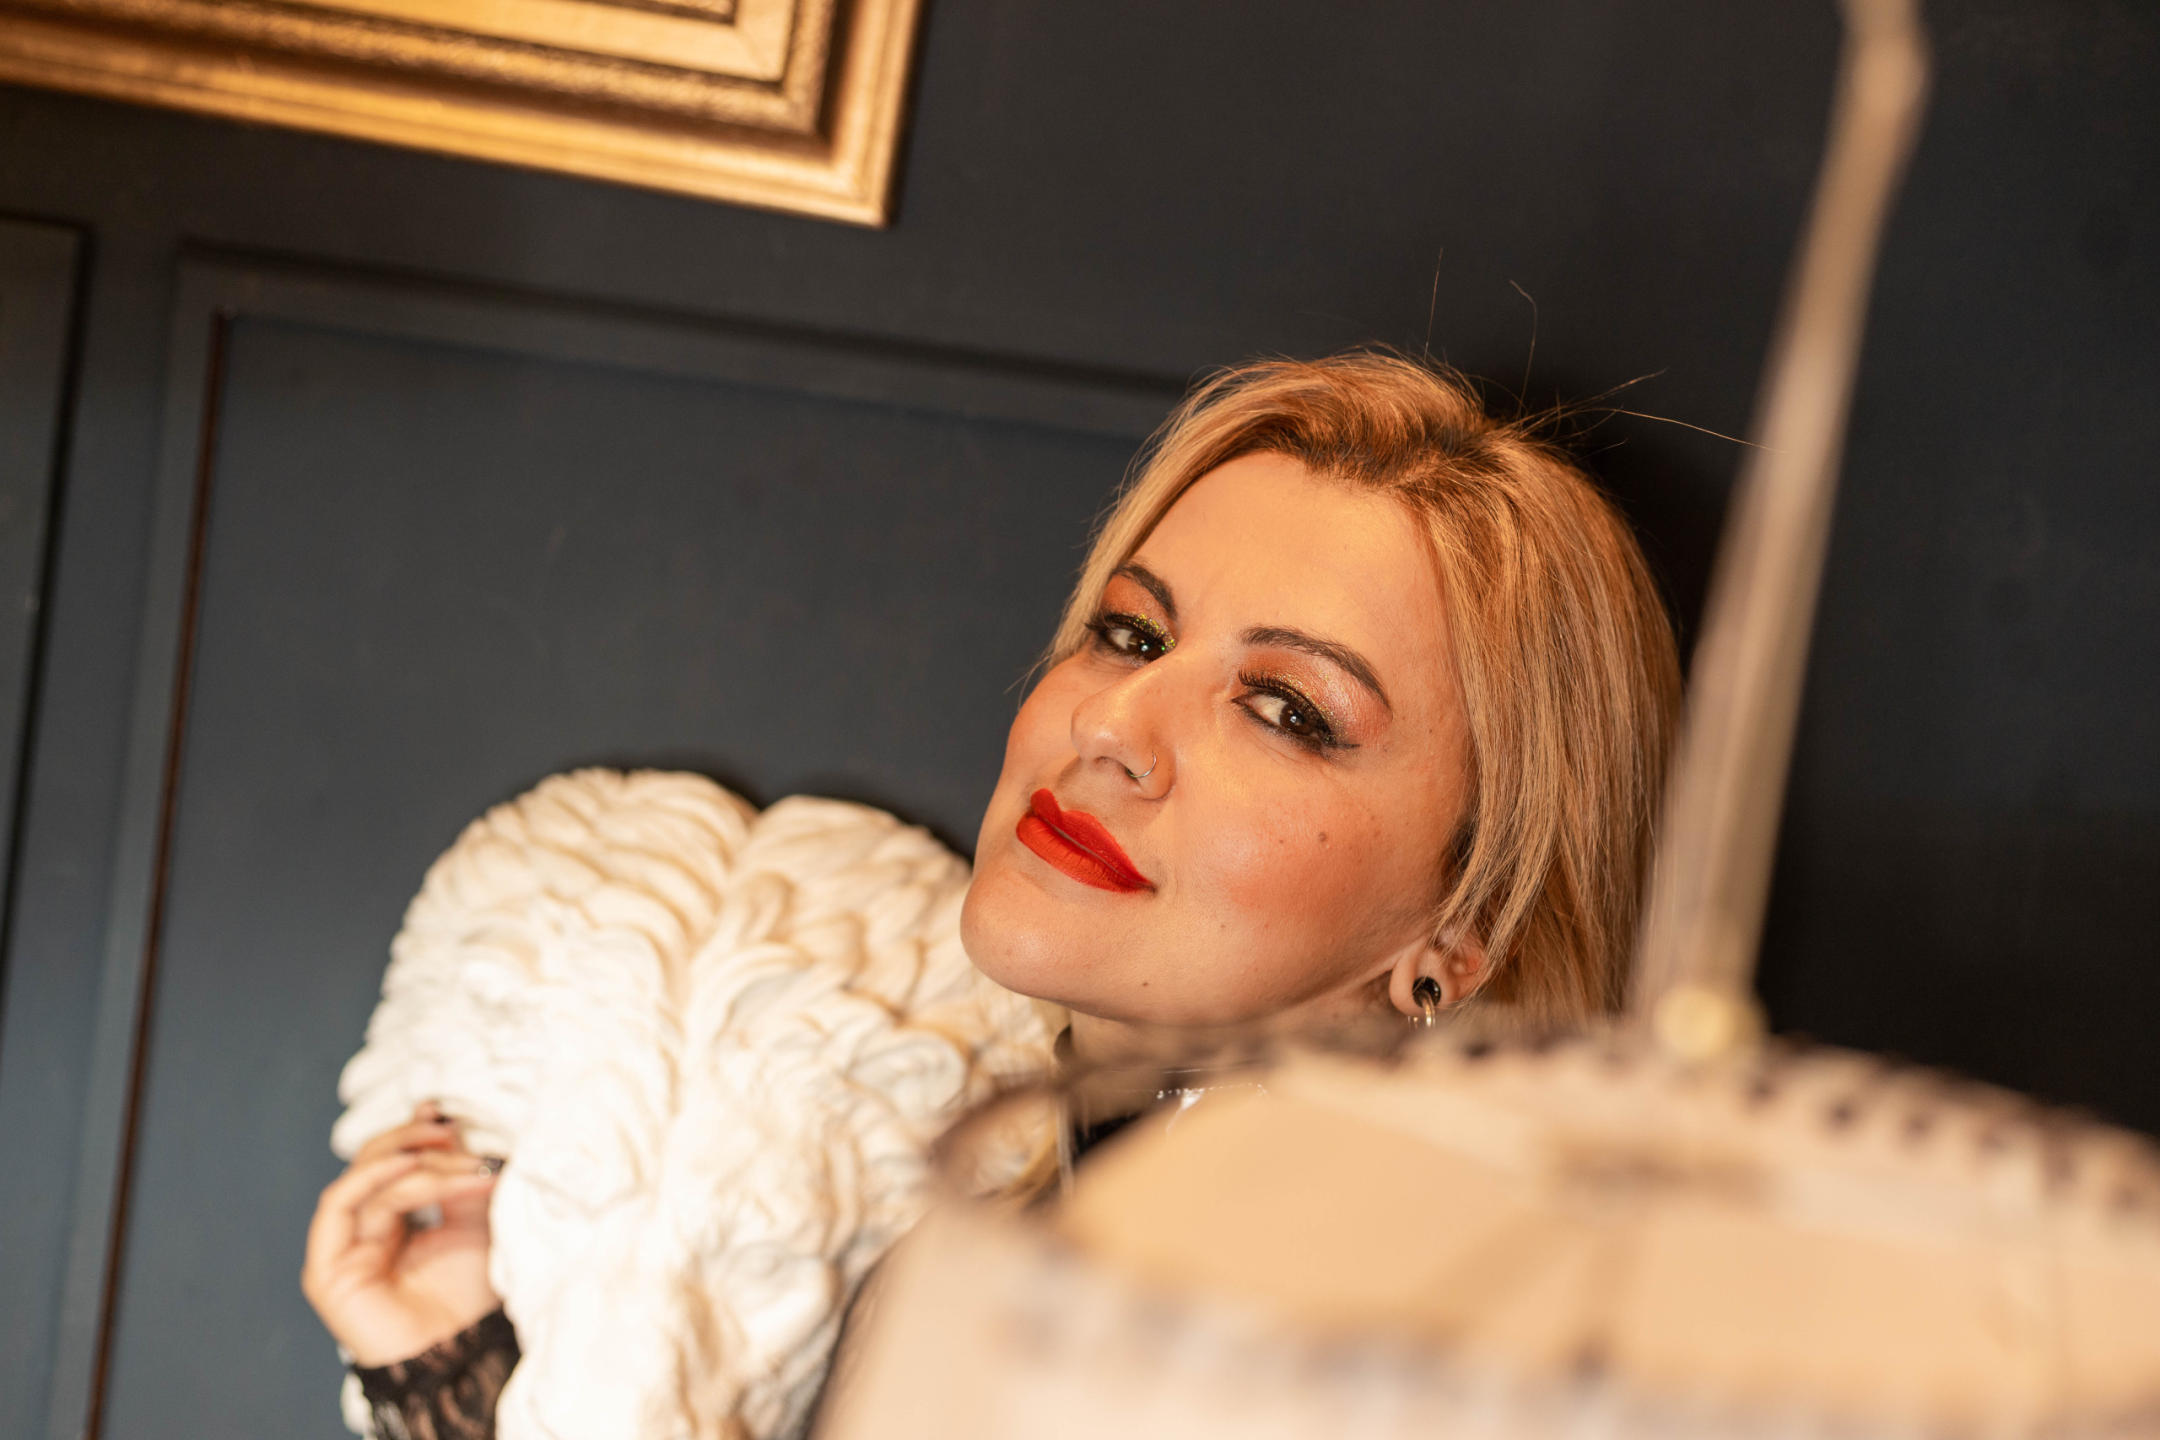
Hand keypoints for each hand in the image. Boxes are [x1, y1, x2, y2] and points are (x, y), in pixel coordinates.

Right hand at [302, 1102, 503, 1366]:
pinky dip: (371, 1178)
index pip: (394, 1162)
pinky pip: (338, 1206)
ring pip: (365, 1180)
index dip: (416, 1133)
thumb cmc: (470, 1295)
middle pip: (375, 1163)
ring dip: (409, 1159)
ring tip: (450, 1151)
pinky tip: (410, 1165)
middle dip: (414, 1140)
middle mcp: (363, 1231)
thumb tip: (453, 1125)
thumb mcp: (474, 1222)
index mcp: (394, 1221)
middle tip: (453, 1128)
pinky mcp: (326, 1269)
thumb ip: (461, 1179)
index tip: (448, 1111)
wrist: (460, 1350)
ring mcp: (341, 1249)